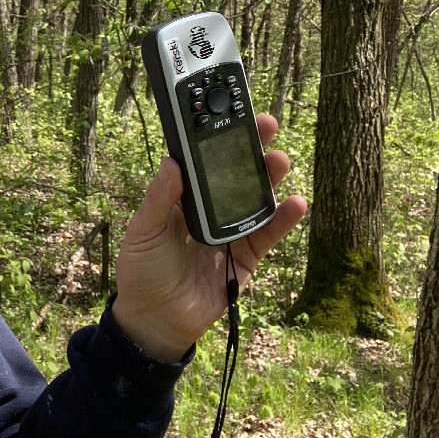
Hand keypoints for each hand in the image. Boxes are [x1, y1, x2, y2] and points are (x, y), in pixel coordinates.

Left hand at [110, 114, 307, 361]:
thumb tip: (171, 163)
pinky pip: (268, 235)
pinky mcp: (246, 258)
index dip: (215, 140)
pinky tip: (295, 203)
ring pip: (255, 199)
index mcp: (182, 199)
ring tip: (280, 159)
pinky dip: (283, 220)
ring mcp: (231, 233)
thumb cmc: (142, 272)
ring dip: (269, 179)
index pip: (202, 163)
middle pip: (234, 175)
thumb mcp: (143, 233)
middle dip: (249, 150)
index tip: (228, 117)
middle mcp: (209, 210)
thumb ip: (158, 201)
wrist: (156, 320)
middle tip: (265, 126)